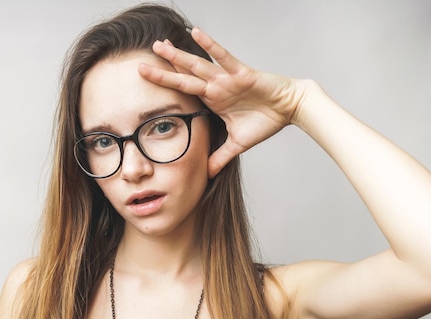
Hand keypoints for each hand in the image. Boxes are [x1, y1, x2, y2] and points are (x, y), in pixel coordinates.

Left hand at [138, 27, 305, 177]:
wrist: (290, 108)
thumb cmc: (265, 121)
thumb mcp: (238, 144)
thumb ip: (221, 157)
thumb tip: (208, 174)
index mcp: (212, 100)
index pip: (184, 93)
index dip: (166, 89)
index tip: (149, 86)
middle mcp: (215, 87)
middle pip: (183, 77)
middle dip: (163, 71)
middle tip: (141, 63)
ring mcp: (226, 79)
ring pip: (196, 65)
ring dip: (177, 56)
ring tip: (159, 45)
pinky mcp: (241, 73)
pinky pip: (223, 57)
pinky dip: (209, 45)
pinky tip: (196, 33)